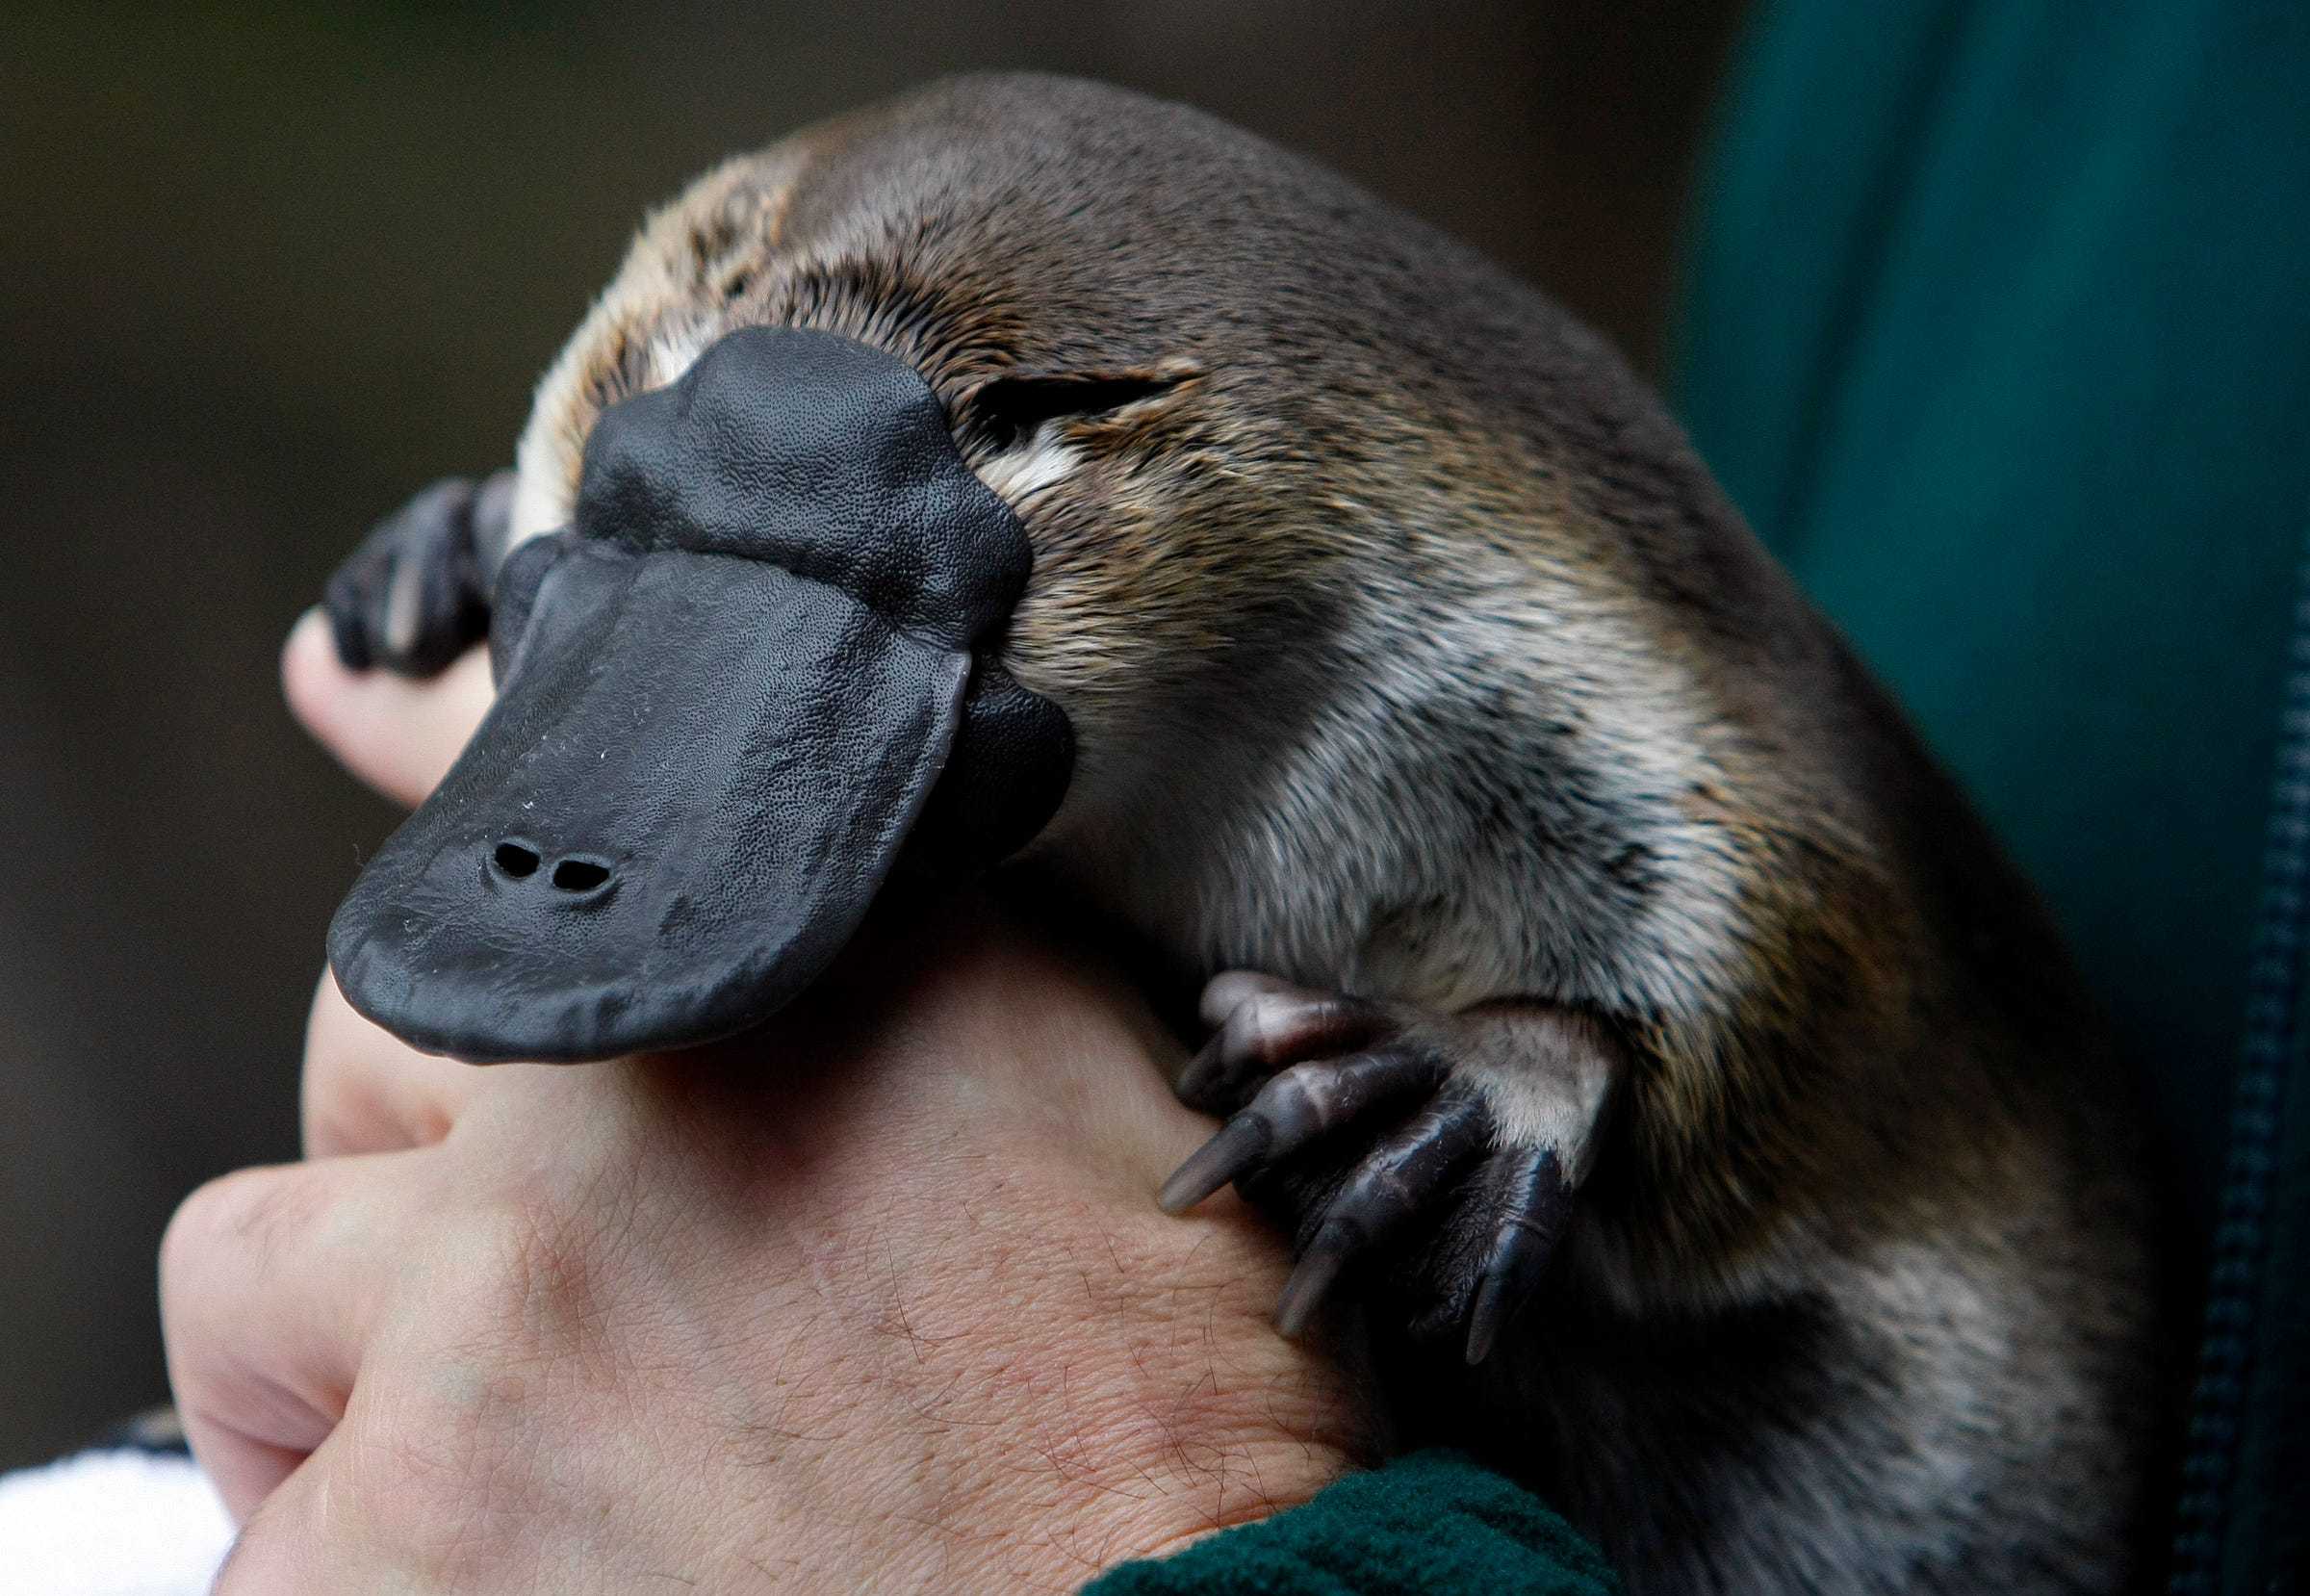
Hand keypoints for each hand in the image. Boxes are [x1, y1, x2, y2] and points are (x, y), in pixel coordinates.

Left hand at [158, 619, 1361, 1591]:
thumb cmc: (1175, 1419)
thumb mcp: (1090, 1104)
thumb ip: (916, 976)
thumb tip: (767, 935)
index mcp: (835, 960)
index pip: (560, 765)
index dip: (449, 745)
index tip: (367, 694)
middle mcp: (648, 1084)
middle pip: (374, 1040)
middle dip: (436, 1162)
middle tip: (568, 1298)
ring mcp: (503, 1300)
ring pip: (254, 1270)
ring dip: (348, 1369)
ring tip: (517, 1481)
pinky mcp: (406, 1534)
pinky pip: (257, 1537)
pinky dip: (350, 1567)